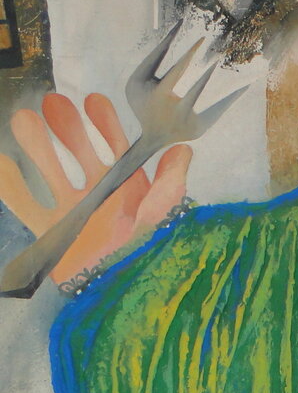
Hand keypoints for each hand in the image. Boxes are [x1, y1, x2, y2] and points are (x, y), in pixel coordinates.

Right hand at [0, 93, 190, 283]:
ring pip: (49, 172)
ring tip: (25, 118)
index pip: (116, 150)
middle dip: (68, 128)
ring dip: (37, 146)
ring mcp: (71, 213)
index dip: (105, 125)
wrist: (122, 292)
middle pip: (78, 154)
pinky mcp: (49, 231)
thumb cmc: (147, 253)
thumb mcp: (164, 215)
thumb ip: (170, 183)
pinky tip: (2, 160)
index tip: (94, 101)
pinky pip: (23, 203)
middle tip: (54, 102)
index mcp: (128, 191)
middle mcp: (98, 198)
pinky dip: (10, 183)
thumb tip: (183, 149)